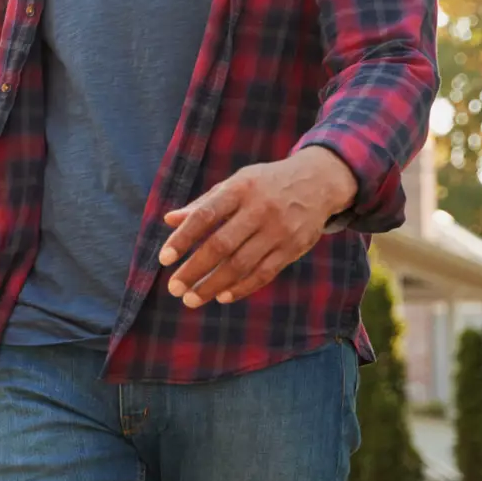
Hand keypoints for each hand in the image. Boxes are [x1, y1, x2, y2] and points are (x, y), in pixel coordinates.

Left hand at [159, 147, 357, 306]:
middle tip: (174, 288)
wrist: (317, 182)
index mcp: (239, 189)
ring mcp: (279, 230)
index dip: (182, 238)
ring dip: (214, 285)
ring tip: (191, 299)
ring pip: (242, 264)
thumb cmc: (264, 184)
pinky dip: (242, 287)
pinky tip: (222, 296)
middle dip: (194, 270)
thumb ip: (203, 203)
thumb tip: (169, 219)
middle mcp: (259, 209)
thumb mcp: (234, 183)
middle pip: (221, 245)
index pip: (205, 216)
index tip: (163, 259)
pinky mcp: (293, 247)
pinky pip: (264, 273)